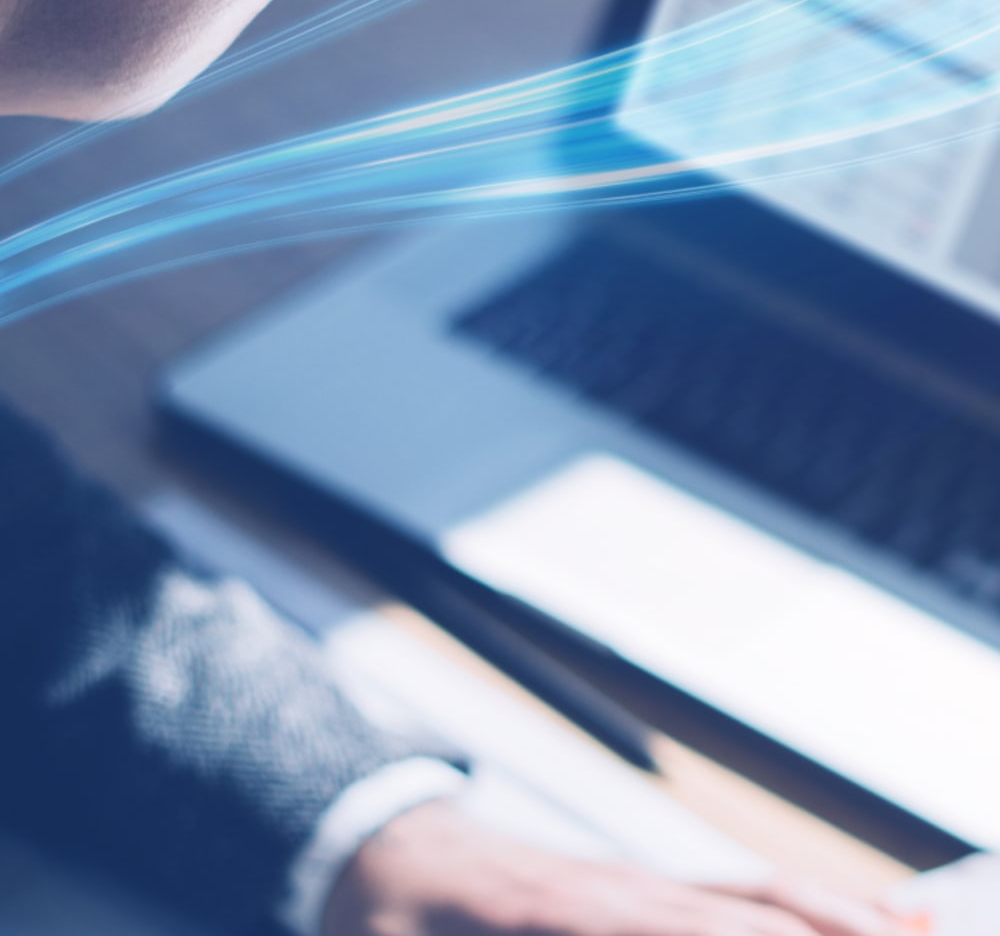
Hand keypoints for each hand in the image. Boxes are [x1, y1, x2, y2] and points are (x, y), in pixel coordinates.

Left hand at [323, 799, 902, 935]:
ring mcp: (635, 884)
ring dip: (836, 918)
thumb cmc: (393, 922)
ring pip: (756, 898)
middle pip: (748, 917)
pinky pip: (737, 893)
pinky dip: (805, 905)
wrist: (385, 851)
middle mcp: (621, 891)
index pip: (684, 933)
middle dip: (829, 935)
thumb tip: (605, 925)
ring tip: (914, 933)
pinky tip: (860, 917)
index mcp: (569, 914)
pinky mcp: (639, 891)